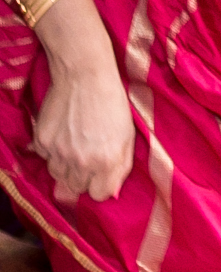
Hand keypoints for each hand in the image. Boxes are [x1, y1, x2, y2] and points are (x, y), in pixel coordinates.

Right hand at [32, 49, 134, 203]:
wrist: (85, 76)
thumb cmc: (112, 103)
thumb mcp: (127, 135)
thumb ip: (121, 167)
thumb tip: (110, 192)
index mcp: (107, 161)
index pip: (99, 195)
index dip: (101, 184)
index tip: (101, 173)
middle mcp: (82, 161)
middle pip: (76, 188)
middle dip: (83, 177)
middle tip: (87, 156)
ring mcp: (60, 152)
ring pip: (58, 175)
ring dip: (66, 166)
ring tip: (75, 144)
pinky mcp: (43, 141)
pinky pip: (45, 158)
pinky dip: (53, 150)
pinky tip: (64, 133)